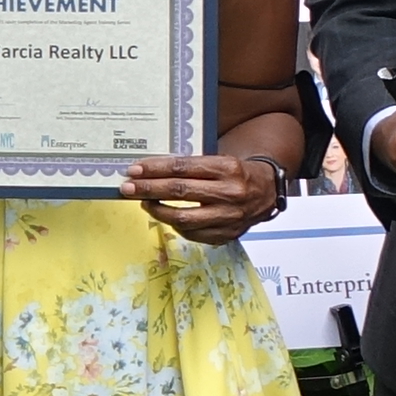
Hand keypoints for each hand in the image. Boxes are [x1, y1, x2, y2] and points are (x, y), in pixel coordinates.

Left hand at [125, 152, 285, 249]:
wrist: (267, 192)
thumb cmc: (237, 173)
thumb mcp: (219, 161)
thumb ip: (191, 167)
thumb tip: (152, 172)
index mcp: (226, 168)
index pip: (182, 168)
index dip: (155, 169)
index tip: (135, 170)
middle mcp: (229, 193)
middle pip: (179, 191)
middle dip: (148, 189)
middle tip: (127, 188)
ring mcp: (228, 217)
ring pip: (182, 217)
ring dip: (157, 211)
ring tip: (144, 203)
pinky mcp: (227, 235)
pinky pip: (192, 233)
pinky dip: (175, 225)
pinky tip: (167, 216)